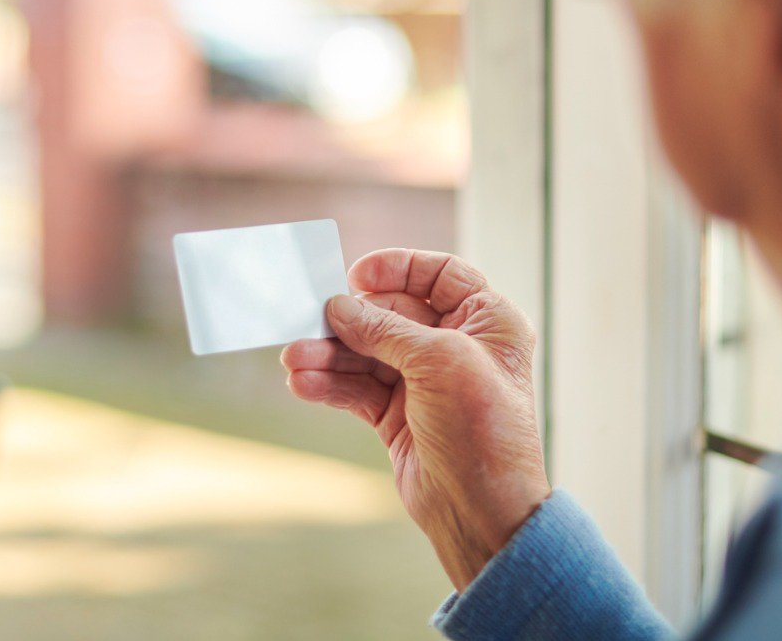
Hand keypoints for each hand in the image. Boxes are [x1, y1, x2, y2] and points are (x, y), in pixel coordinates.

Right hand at [281, 249, 549, 589]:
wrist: (482, 511)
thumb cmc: (483, 429)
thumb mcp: (438, 363)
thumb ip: (385, 330)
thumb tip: (339, 307)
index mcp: (488, 322)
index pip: (441, 275)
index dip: (399, 269)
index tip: (356, 275)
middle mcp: (458, 347)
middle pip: (392, 315)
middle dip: (350, 320)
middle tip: (310, 321)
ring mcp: (426, 383)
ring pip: (368, 354)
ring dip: (330, 355)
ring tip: (293, 360)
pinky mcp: (399, 416)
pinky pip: (358, 389)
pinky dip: (330, 385)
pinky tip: (303, 383)